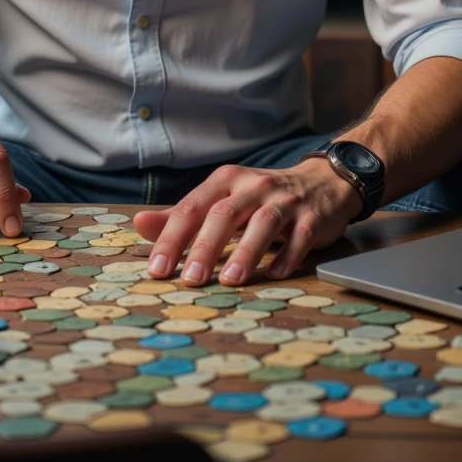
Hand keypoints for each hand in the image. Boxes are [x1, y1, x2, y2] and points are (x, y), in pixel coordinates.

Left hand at [133, 158, 360, 285]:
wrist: (321, 182)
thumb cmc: (260, 197)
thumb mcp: (221, 199)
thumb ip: (182, 215)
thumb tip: (139, 225)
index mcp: (225, 181)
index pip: (192, 208)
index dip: (172, 238)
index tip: (158, 269)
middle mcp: (253, 186)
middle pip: (224, 214)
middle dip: (205, 247)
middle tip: (190, 280)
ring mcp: (285, 200)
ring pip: (263, 223)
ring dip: (246, 252)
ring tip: (230, 281)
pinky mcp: (312, 217)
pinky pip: (300, 236)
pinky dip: (288, 255)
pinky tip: (275, 274)